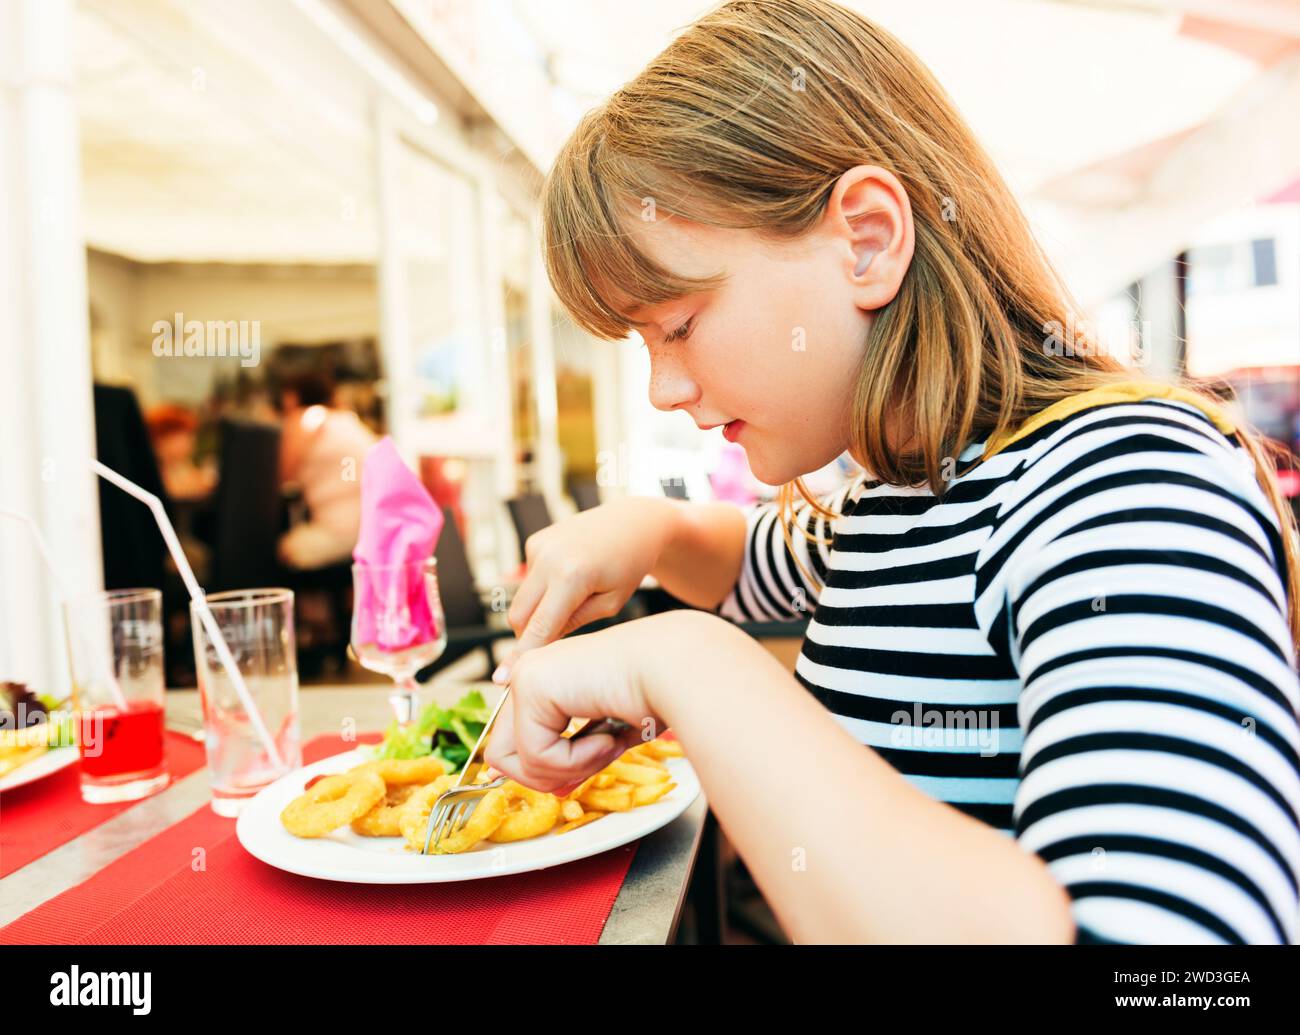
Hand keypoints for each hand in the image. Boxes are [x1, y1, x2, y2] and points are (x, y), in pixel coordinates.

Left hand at [484, 613, 683, 792]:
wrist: (674, 670)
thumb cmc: (654, 694)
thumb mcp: (604, 734)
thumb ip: (573, 755)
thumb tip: (553, 788)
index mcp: (546, 679)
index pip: (515, 740)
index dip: (545, 769)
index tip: (586, 765)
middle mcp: (530, 672)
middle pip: (502, 755)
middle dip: (550, 774)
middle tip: (596, 759)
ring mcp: (525, 676)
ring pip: (514, 761)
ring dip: (566, 769)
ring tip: (605, 744)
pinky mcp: (530, 686)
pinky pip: (536, 755)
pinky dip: (576, 761)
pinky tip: (606, 736)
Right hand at [493, 497, 678, 680]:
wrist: (634, 522)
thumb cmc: (628, 568)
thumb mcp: (609, 604)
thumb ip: (571, 626)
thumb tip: (537, 649)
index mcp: (572, 576)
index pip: (538, 628)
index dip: (520, 657)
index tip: (502, 680)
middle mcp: (548, 558)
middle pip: (519, 616)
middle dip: (530, 635)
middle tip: (555, 643)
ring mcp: (538, 546)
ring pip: (521, 600)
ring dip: (538, 611)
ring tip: (574, 602)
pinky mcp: (535, 541)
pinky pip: (529, 580)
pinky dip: (543, 589)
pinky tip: (570, 578)